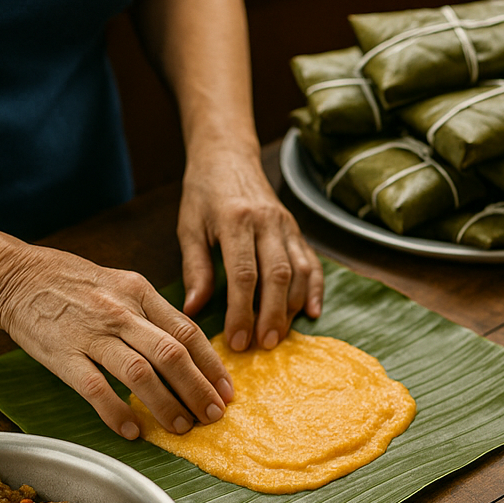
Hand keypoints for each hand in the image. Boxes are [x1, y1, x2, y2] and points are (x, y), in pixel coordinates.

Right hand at [0, 244, 233, 439]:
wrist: (15, 277)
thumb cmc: (74, 285)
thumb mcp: (122, 284)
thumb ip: (155, 312)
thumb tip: (190, 348)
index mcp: (140, 293)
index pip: (187, 332)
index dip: (212, 365)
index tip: (226, 391)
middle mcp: (121, 313)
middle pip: (171, 354)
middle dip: (198, 389)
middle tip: (213, 415)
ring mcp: (91, 334)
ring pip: (140, 373)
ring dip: (166, 404)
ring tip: (181, 427)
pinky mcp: (63, 354)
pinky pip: (95, 388)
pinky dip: (117, 412)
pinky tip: (133, 430)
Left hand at [175, 142, 322, 351]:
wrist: (229, 156)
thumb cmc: (204, 194)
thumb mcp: (189, 227)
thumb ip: (195, 269)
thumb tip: (193, 310)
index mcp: (236, 220)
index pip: (244, 274)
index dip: (242, 311)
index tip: (237, 340)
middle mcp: (268, 222)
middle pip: (277, 276)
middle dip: (272, 315)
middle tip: (264, 345)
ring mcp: (287, 225)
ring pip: (298, 272)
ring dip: (291, 307)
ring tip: (279, 336)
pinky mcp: (298, 230)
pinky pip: (312, 263)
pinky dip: (314, 290)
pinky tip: (311, 313)